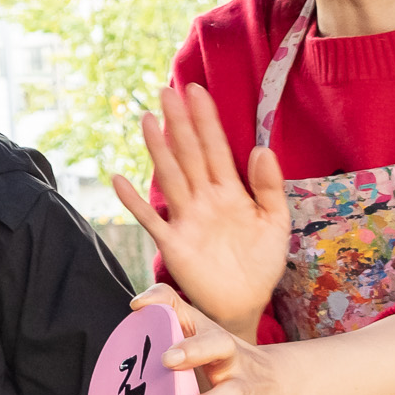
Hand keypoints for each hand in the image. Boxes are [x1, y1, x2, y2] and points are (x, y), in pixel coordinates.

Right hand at [109, 84, 289, 333]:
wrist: (245, 303)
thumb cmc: (260, 262)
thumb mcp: (275, 222)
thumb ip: (269, 187)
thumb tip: (262, 149)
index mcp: (230, 191)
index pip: (216, 148)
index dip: (206, 120)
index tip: (197, 91)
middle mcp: (204, 198)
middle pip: (189, 154)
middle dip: (179, 123)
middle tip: (167, 92)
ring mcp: (186, 219)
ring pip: (171, 177)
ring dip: (159, 150)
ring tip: (148, 121)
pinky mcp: (174, 243)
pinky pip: (151, 219)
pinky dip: (134, 202)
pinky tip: (119, 180)